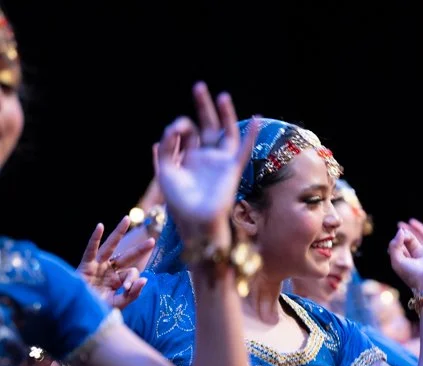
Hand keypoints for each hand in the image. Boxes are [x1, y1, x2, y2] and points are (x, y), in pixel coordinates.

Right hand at [77, 217, 153, 308]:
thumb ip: (133, 294)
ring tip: (126, 219)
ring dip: (118, 233)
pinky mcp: (86, 265)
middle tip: (152, 241)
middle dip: (139, 249)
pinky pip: (91, 250)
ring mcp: (97, 266)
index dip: (131, 280)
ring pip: (110, 246)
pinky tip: (100, 226)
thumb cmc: (98, 309)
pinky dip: (95, 239)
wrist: (80, 313)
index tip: (126, 289)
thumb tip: (145, 279)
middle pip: (126, 256)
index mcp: (117, 280)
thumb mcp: (119, 303)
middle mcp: (109, 270)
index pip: (131, 273)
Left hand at [157, 84, 258, 243]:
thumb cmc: (179, 202)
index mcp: (189, 160)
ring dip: (224, 114)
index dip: (179, 126)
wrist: (196, 221)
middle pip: (207, 127)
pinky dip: (250, 135)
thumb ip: (168, 146)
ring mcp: (220, 163)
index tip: (175, 132)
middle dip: (203, 107)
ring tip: (222, 96)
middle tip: (199, 87)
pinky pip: (244, 149)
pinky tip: (255, 119)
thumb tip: (177, 125)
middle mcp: (206, 159)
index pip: (186, 133)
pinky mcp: (232, 169)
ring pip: (226, 133)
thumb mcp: (165, 170)